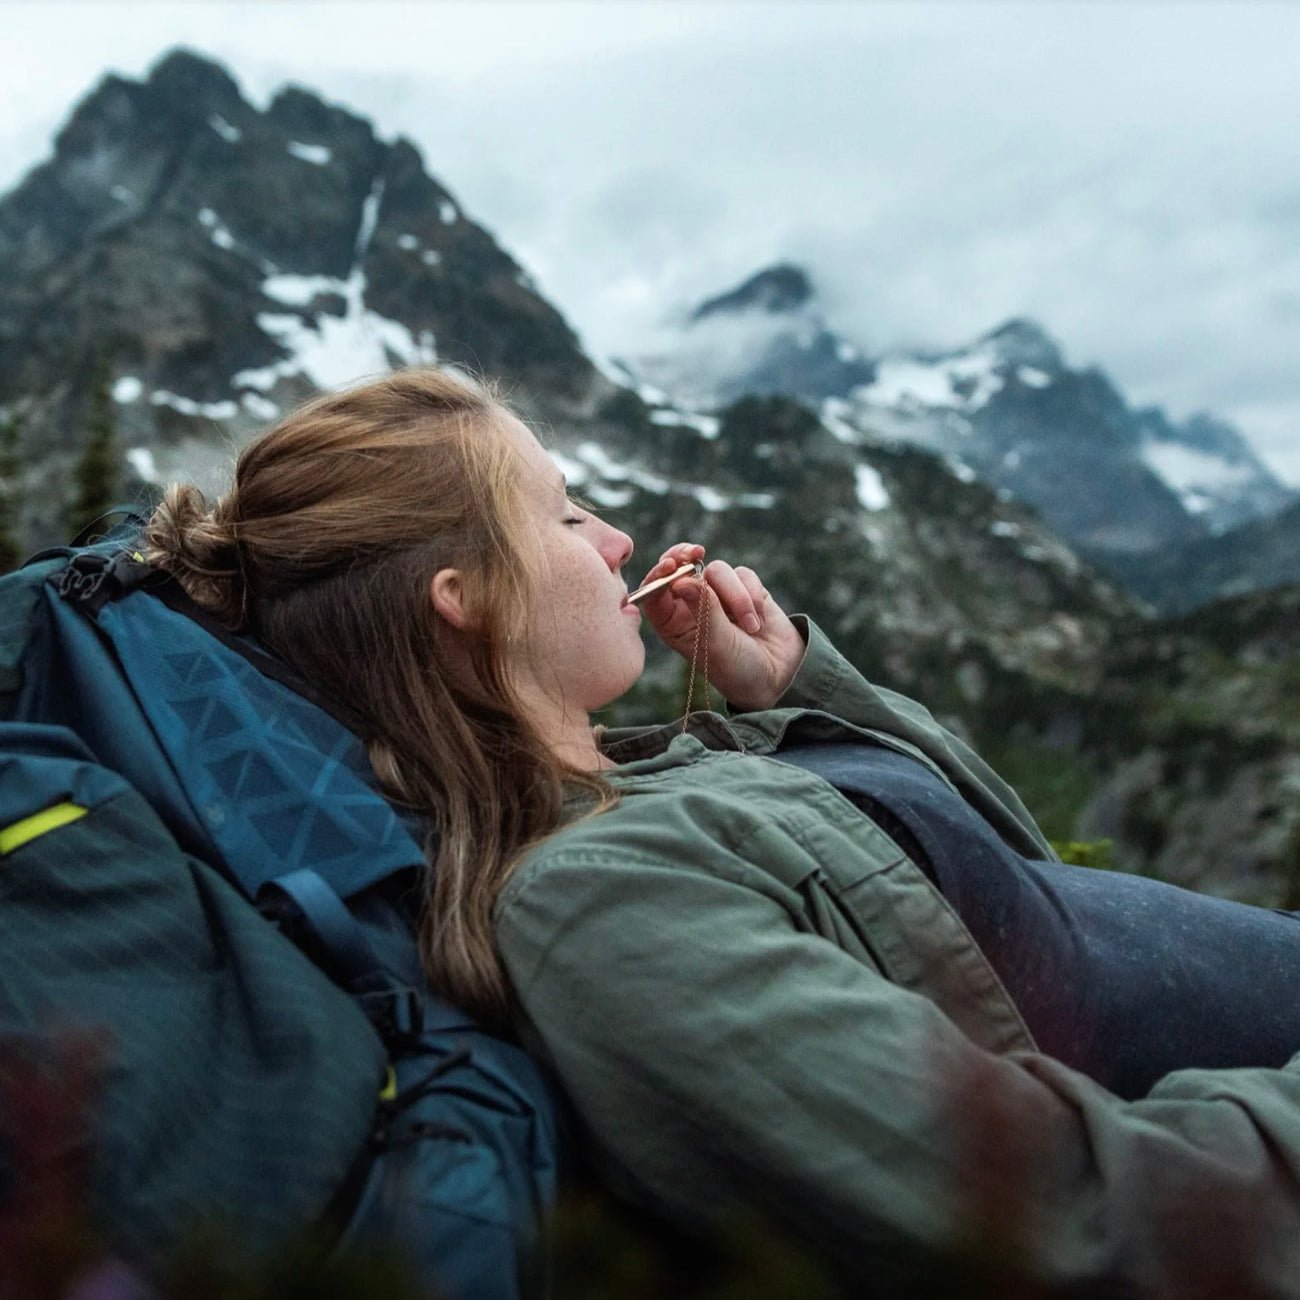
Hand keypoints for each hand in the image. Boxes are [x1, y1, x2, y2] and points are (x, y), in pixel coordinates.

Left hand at [636, 543, 806, 711]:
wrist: (777, 677)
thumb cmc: (737, 669)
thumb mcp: (717, 643)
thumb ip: (703, 609)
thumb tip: (682, 580)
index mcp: (673, 623)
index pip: (655, 591)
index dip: (659, 574)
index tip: (671, 566)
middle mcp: (691, 605)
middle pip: (679, 567)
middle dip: (685, 556)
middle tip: (695, 552)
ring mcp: (719, 595)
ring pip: (717, 571)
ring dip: (737, 597)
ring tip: (750, 627)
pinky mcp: (745, 589)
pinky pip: (744, 575)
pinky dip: (752, 596)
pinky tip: (759, 622)